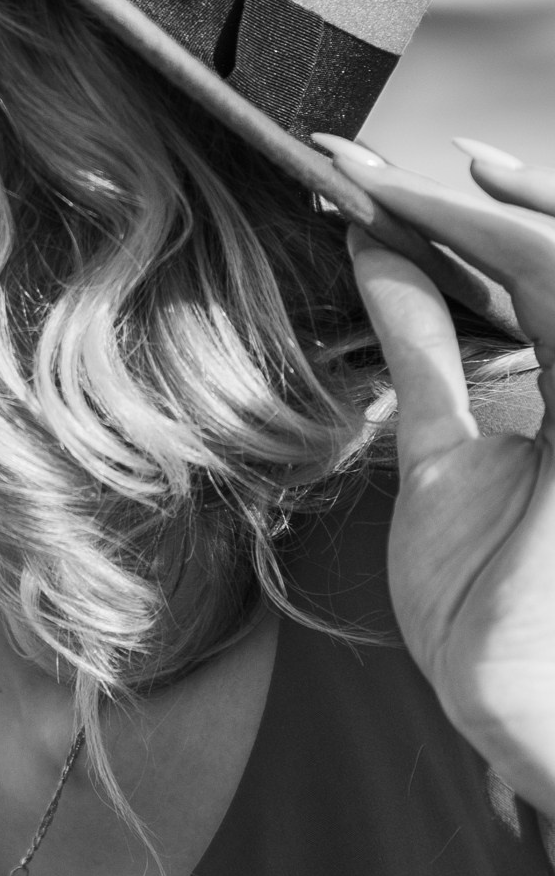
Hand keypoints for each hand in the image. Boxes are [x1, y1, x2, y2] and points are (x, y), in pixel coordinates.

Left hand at [317, 133, 554, 811]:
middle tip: (356, 158)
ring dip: (462, 210)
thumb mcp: (444, 453)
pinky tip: (412, 226)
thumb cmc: (492, 606)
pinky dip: (486, 249)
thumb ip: (427, 350)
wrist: (520, 717)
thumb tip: (376, 252)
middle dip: (474, 194)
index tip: (392, 179)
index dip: (500, 211)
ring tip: (367, 183)